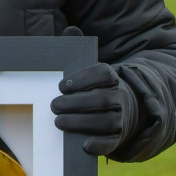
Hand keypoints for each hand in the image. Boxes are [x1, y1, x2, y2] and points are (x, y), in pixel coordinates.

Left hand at [51, 26, 137, 154]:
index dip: (83, 79)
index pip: (103, 74)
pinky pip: (113, 142)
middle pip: (102, 100)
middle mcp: (120, 97)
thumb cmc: (93, 85)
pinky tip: (83, 145)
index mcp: (112, 77)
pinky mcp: (119, 137)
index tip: (61, 85)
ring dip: (81, 122)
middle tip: (53, 105)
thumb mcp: (87, 67)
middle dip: (76, 103)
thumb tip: (71, 30)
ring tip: (58, 121)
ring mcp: (122, 118)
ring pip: (106, 121)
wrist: (120, 108)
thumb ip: (78, 49)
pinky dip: (100, 145)